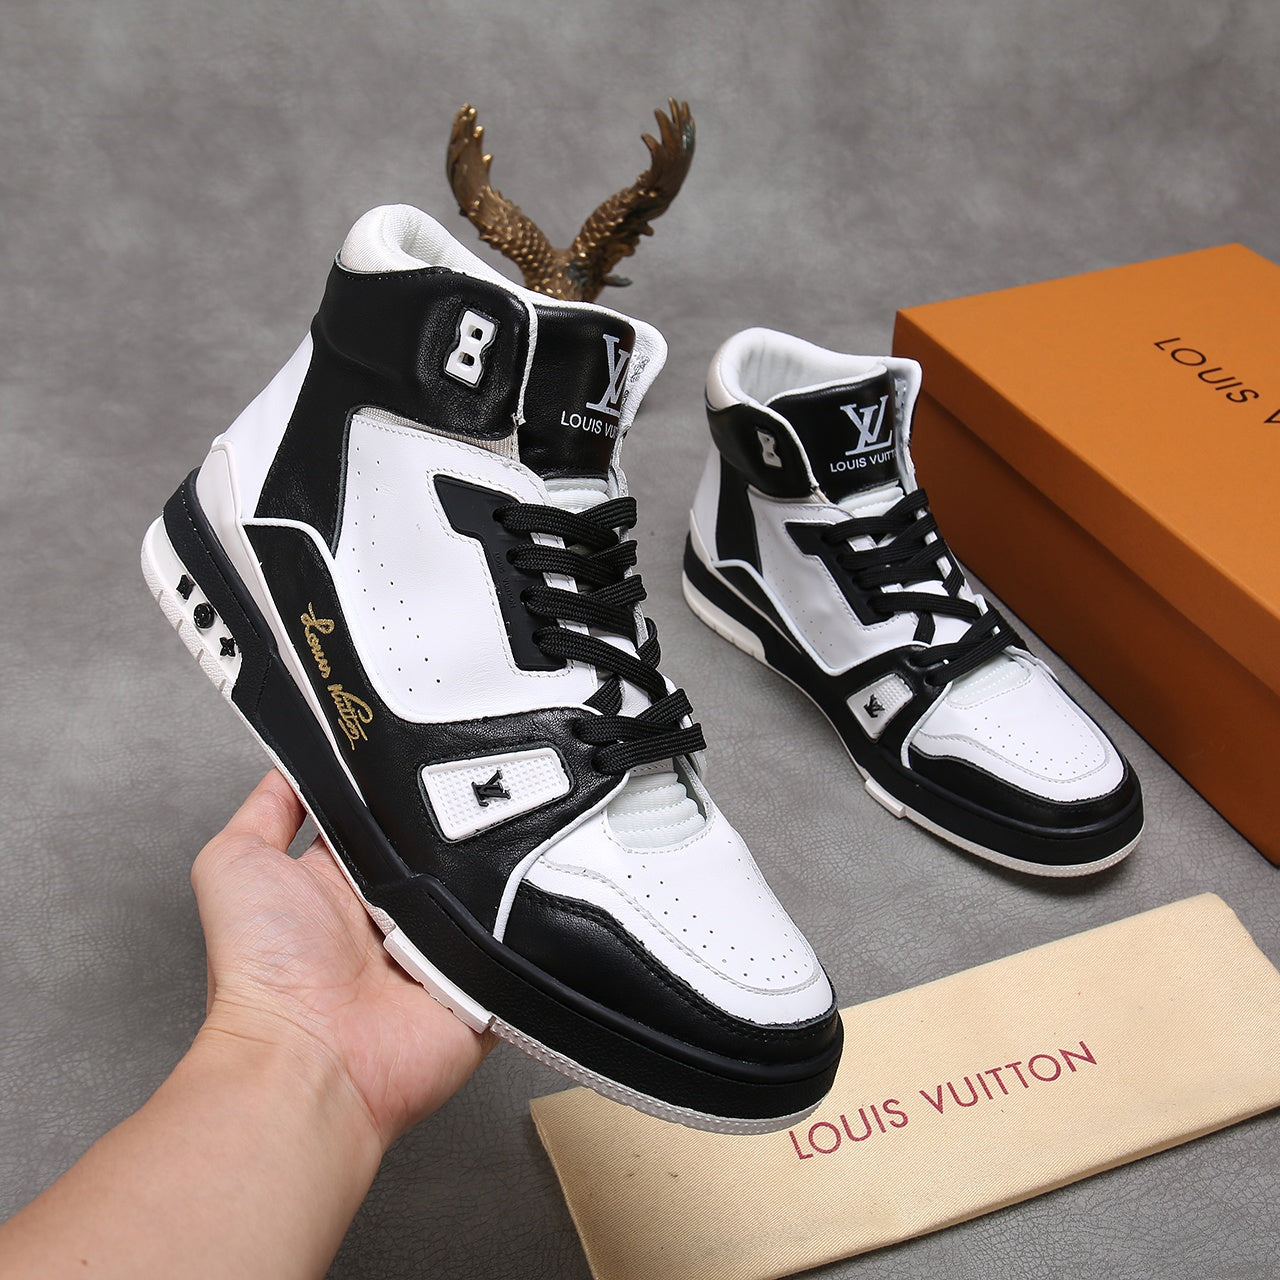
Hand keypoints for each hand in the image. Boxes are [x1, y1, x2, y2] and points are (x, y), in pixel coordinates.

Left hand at [190, 770, 492, 1150]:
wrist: (309, 1060)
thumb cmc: (262, 972)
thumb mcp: (234, 865)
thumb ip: (265, 811)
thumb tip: (292, 766)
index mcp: (345, 882)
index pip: (388, 815)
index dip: (403, 783)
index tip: (426, 739)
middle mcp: (396, 911)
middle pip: (445, 842)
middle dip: (461, 814)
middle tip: (478, 779)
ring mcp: (442, 946)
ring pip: (490, 881)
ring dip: (497, 859)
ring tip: (507, 827)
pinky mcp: (482, 979)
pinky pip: (522, 935)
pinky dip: (528, 912)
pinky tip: (531, 879)